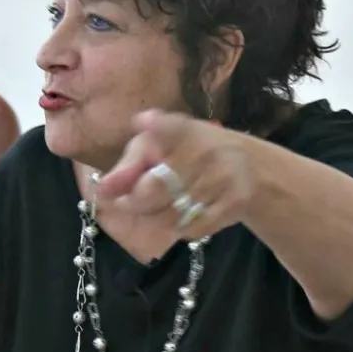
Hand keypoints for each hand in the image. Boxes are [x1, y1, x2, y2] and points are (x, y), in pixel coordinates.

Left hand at [98, 110, 254, 238]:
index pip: (170, 126)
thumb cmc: (188, 154)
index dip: (156, 126)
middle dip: (133, 202)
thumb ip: (127, 168)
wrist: (250, 167)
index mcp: (182, 130)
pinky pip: (193, 229)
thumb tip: (102, 189)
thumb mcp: (156, 149)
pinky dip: (180, 229)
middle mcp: (205, 149)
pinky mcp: (236, 201)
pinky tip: (182, 216)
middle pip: (153, 190)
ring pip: (170, 216)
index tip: (144, 122)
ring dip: (155, 218)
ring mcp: (223, 176)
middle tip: (127, 202)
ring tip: (157, 208)